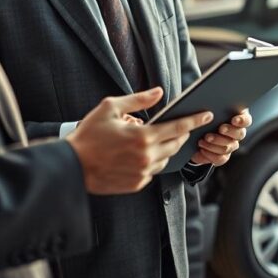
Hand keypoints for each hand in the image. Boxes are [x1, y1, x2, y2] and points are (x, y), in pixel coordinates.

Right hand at [66, 87, 212, 194]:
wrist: (71, 166)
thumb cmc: (89, 135)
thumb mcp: (110, 108)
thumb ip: (138, 100)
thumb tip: (159, 92)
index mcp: (142, 137)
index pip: (178, 127)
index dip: (195, 120)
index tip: (207, 114)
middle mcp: (146, 157)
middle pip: (176, 144)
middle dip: (181, 134)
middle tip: (179, 126)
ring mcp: (142, 173)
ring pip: (166, 159)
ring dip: (165, 148)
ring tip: (153, 139)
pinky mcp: (136, 184)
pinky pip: (153, 171)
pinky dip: (152, 161)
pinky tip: (141, 154)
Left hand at [191, 108, 251, 166]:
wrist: (193, 136)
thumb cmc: (203, 119)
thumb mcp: (208, 111)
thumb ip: (214, 109)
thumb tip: (212, 109)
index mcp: (236, 119)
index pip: (246, 120)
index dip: (242, 121)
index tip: (234, 120)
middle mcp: (236, 133)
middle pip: (240, 134)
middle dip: (229, 131)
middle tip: (220, 129)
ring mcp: (231, 146)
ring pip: (228, 147)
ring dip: (215, 144)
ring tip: (203, 140)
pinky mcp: (223, 157)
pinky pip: (220, 158)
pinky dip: (210, 154)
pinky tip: (202, 149)